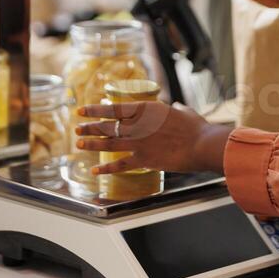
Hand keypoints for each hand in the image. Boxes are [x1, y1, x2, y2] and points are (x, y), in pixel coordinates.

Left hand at [75, 101, 231, 176]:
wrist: (201, 144)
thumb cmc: (195, 127)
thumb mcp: (183, 111)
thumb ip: (175, 109)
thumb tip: (176, 107)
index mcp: (146, 109)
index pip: (113, 108)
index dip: (95, 110)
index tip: (83, 110)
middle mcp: (138, 125)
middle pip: (107, 126)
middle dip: (90, 127)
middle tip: (78, 128)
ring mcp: (139, 143)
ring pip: (108, 144)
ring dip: (92, 144)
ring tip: (79, 144)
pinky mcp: (143, 160)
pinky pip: (120, 165)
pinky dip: (106, 169)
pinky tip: (95, 170)